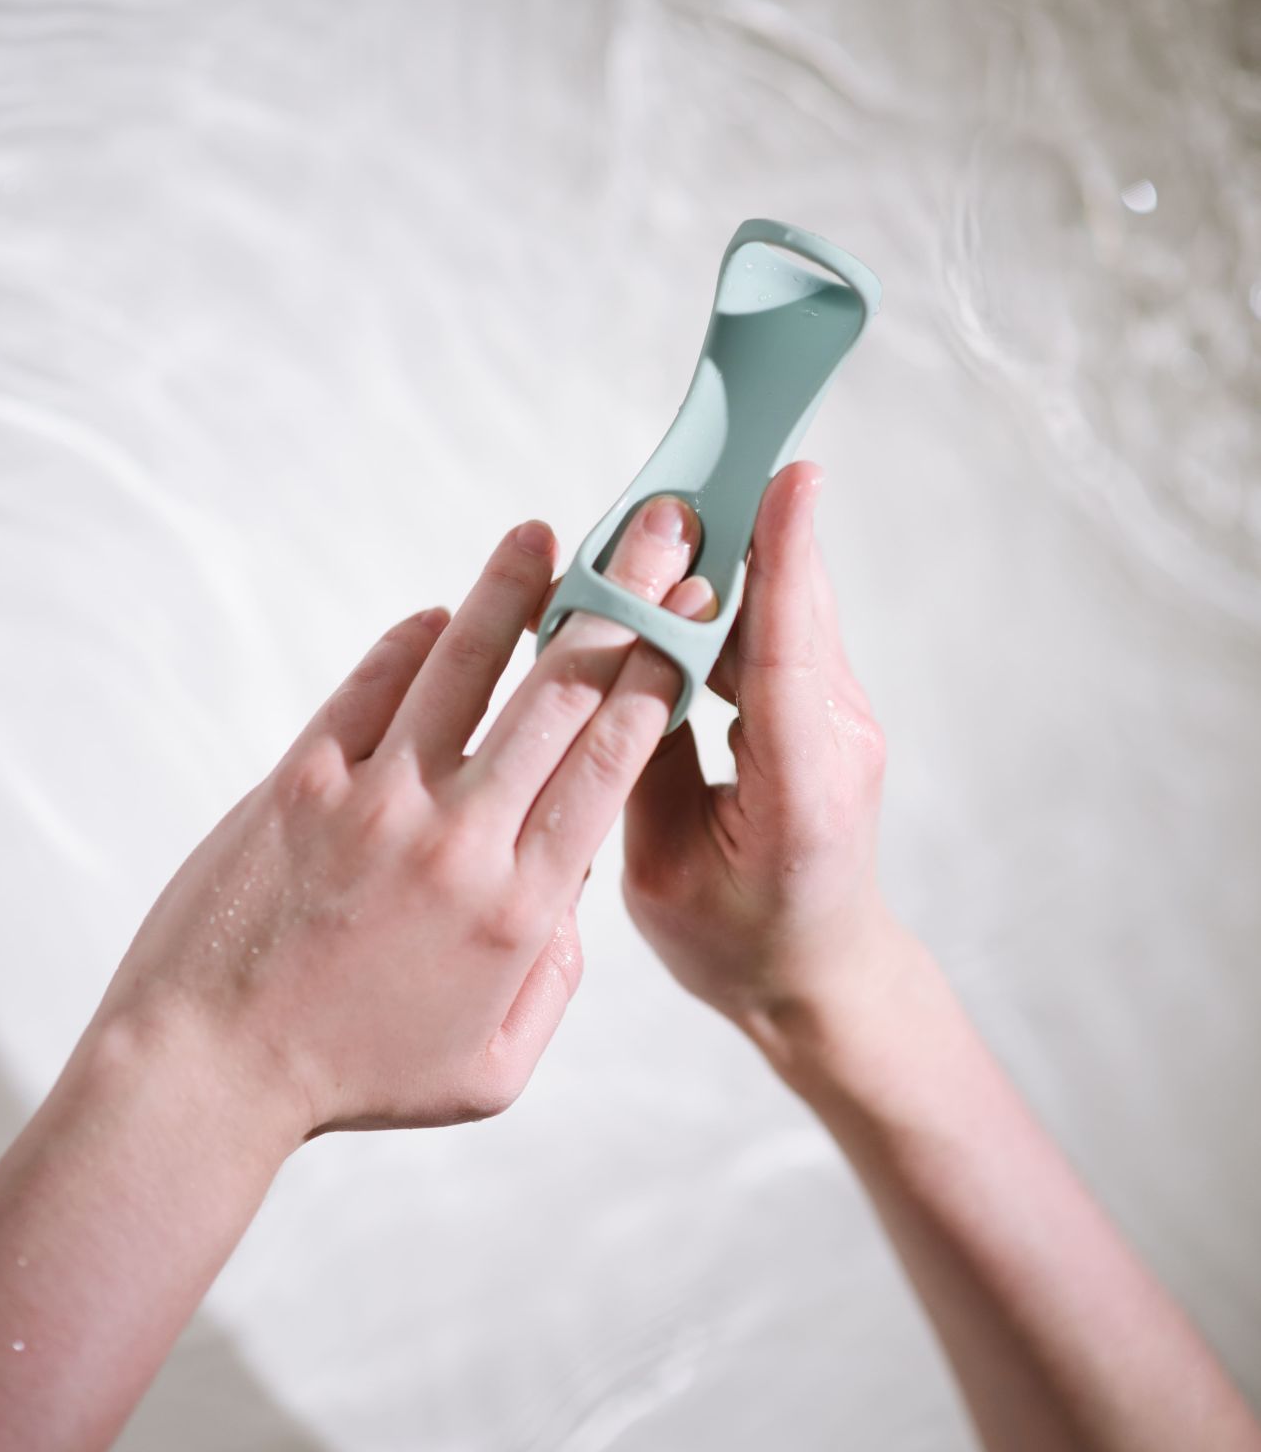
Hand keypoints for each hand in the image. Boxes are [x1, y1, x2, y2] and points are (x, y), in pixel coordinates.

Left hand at [94, 496, 713, 1148]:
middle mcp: (461, 842)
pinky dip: (412, 641)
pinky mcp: (301, 782)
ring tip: (541, 535)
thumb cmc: (353, 1075)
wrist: (209, 1068)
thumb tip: (570, 889)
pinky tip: (442, 614)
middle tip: (655, 540)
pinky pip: (371, 687)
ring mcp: (378, 803)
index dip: (660, 677)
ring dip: (512, 591)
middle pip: (560, 695)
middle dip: (622, 606)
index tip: (689, 620)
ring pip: (464, 667)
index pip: (611, 763)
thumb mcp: (491, 1068)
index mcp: (521, 910)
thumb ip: (555, 979)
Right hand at [616, 462, 894, 1091]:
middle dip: (727, 540)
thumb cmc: (734, 943)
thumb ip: (638, 761)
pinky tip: (674, 580)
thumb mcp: (659, 871)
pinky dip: (725, 602)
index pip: (789, 657)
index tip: (790, 476)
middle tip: (663, 484)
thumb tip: (610, 655)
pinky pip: (776, 634)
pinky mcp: (825, 708)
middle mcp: (837, 741)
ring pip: (782, 613)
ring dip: (722, 564)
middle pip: (784, 612)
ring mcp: (841, 720)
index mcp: (799, 794)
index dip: (783, 563)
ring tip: (655, 522)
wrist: (816, 976)